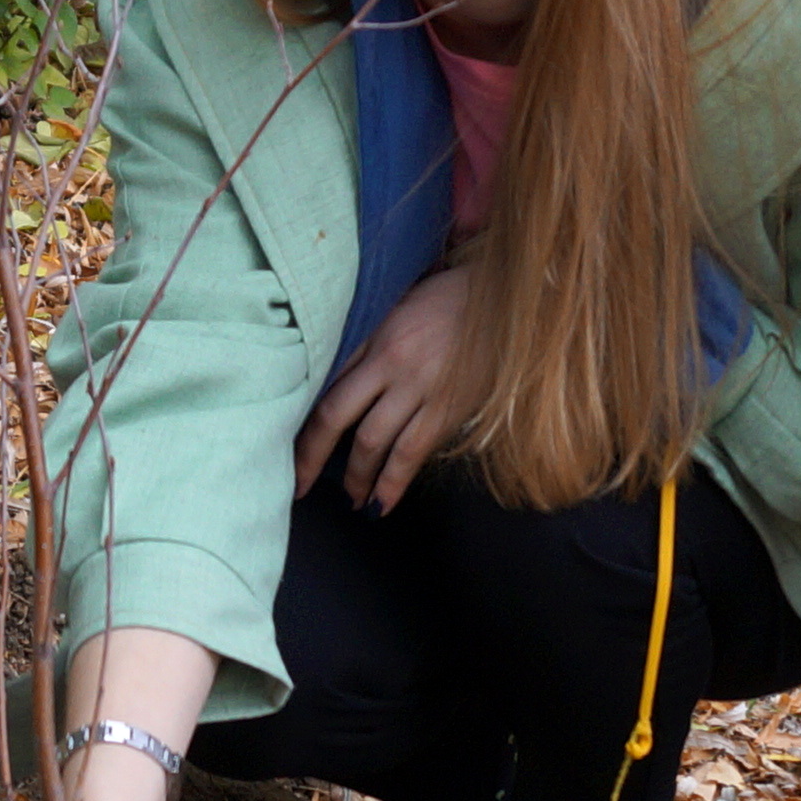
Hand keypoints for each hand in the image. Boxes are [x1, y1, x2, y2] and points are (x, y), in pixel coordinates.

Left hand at [293, 262, 471, 511]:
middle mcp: (390, 362)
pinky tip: (383, 503)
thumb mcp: (401, 304)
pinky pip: (413, 452)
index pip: (323, 380)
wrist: (512, 297)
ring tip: (352, 500)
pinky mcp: (449, 407)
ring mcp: (420, 387)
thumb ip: (371, 336)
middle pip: (334, 416)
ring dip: (356, 478)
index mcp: (374, 334)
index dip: (302, 415)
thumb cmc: (453, 298)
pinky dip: (394, 482)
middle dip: (311, 456)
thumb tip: (338, 372)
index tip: (288, 441)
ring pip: (372, 442)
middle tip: (298, 484)